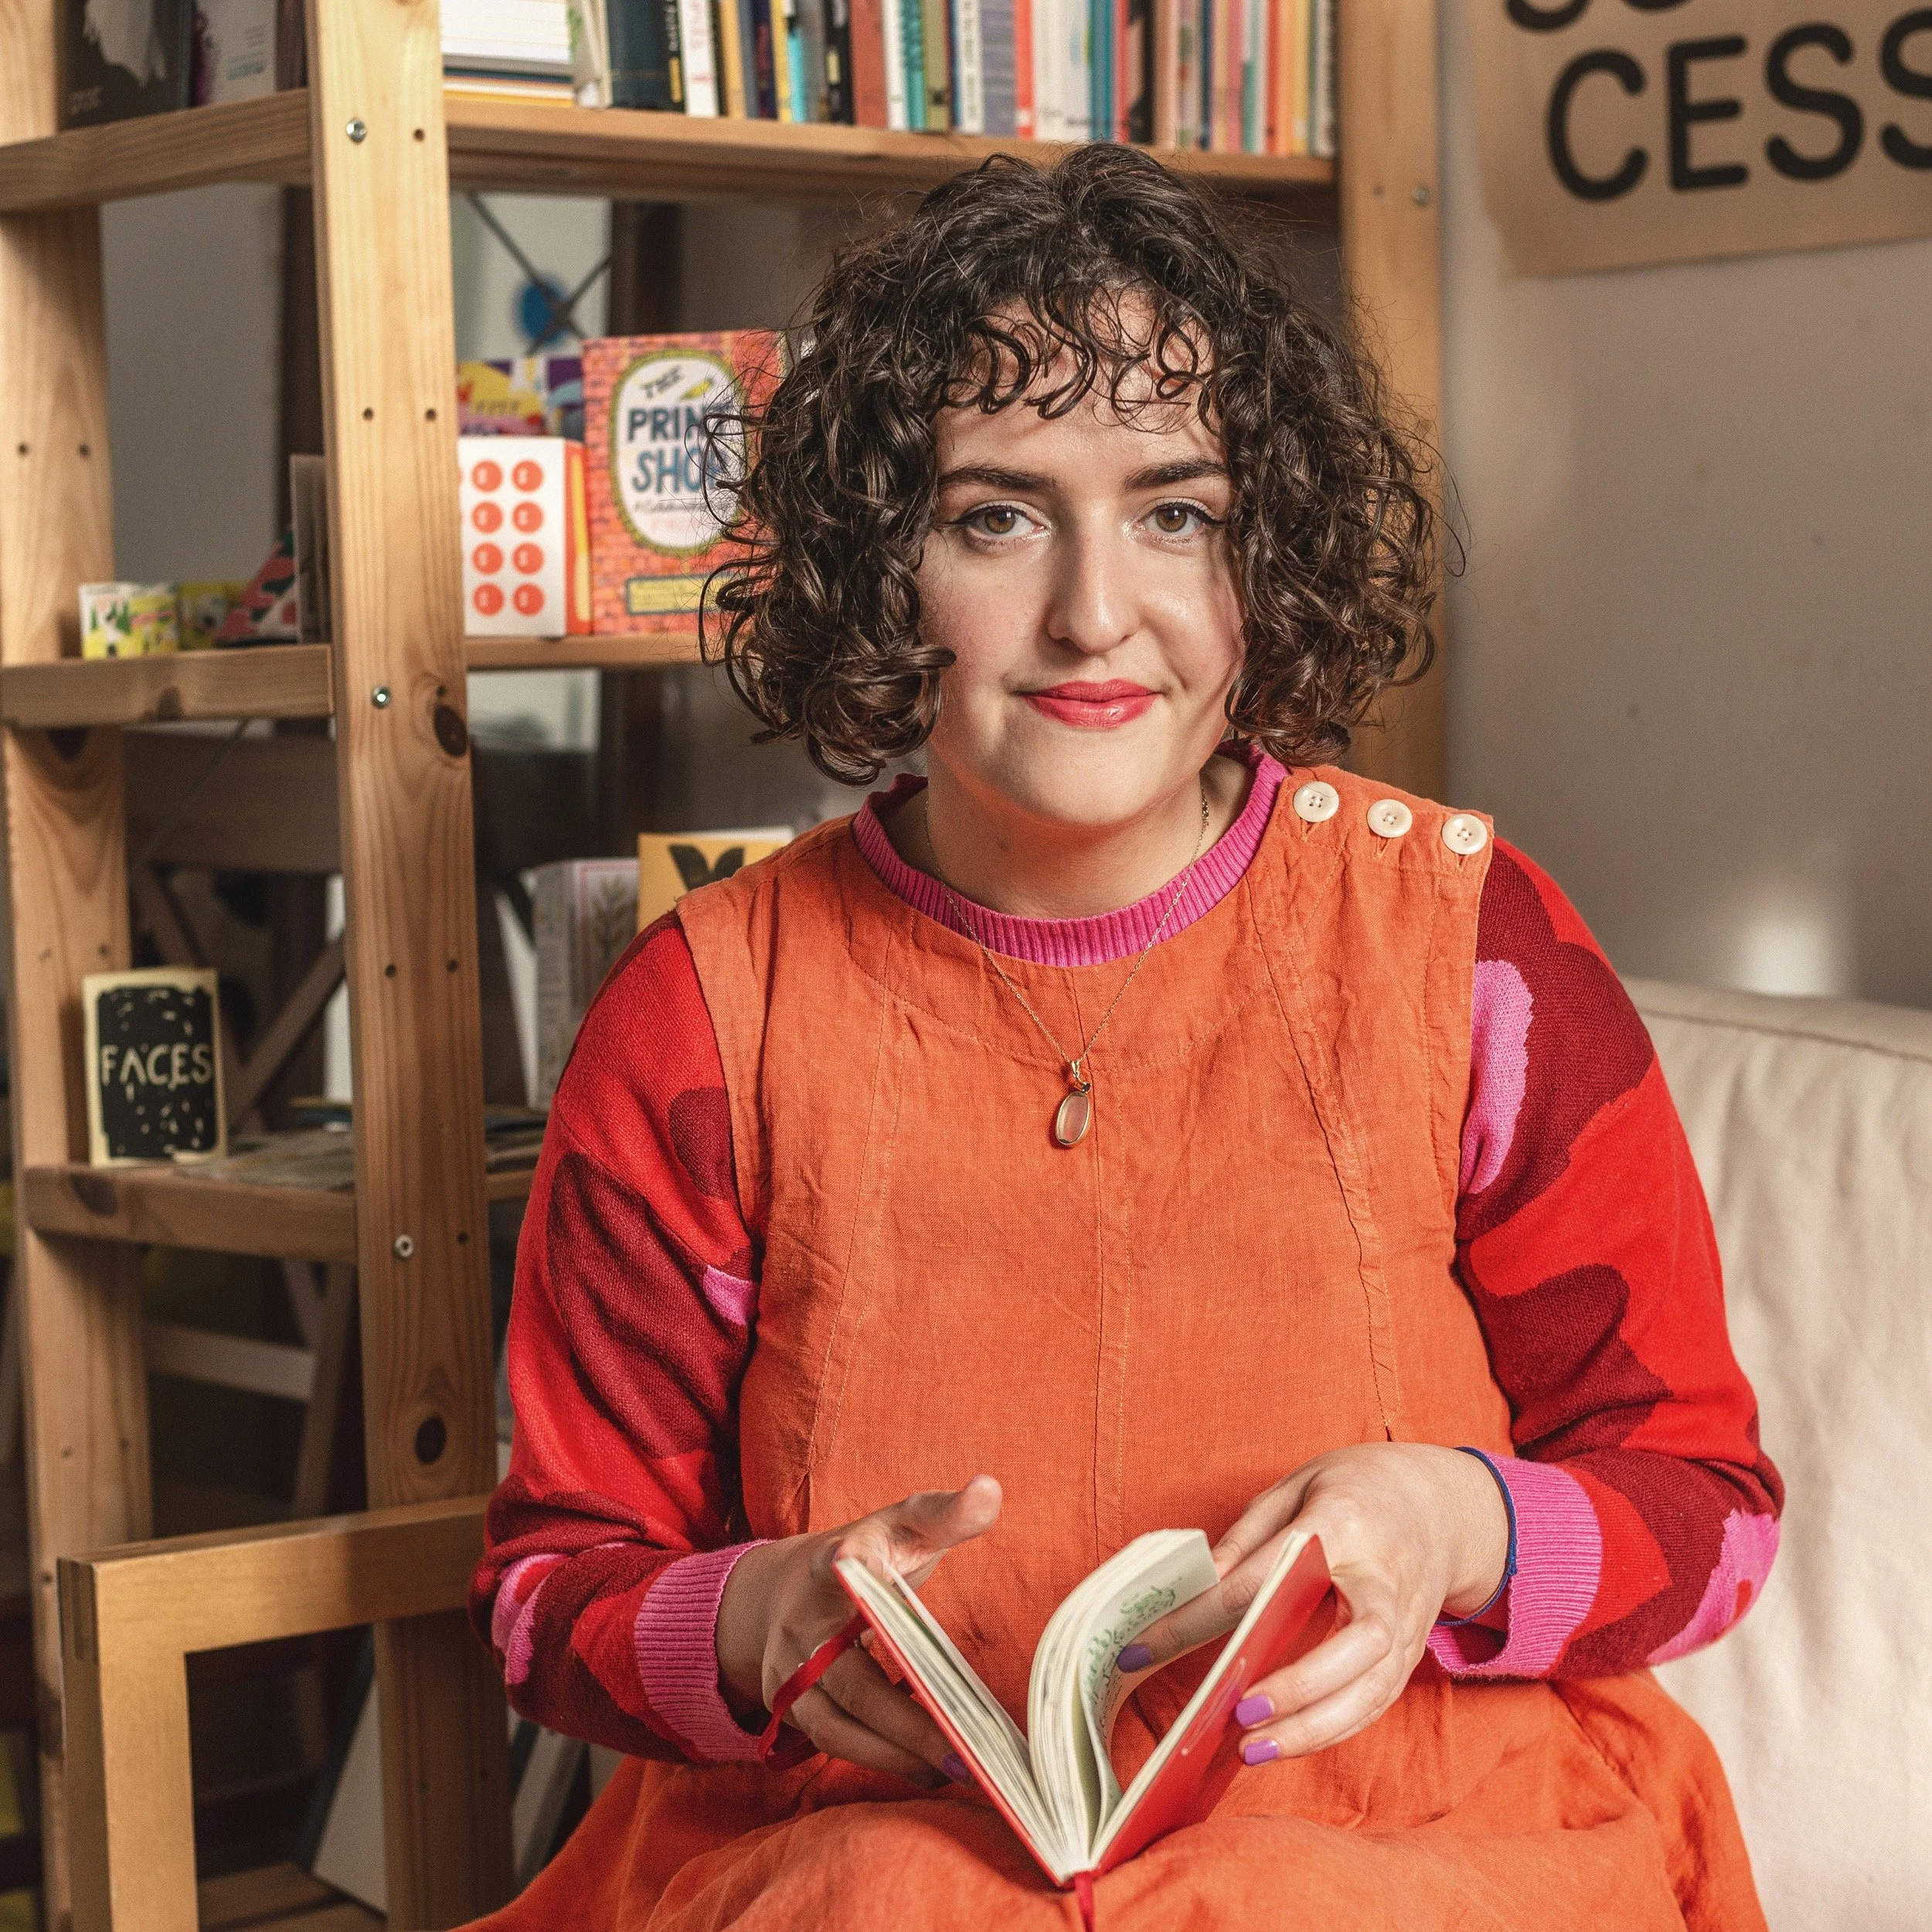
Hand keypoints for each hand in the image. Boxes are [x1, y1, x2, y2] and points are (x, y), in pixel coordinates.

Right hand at [714, 1475, 1002, 1784]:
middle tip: (966, 1751)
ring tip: (959, 1770)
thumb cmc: (865, 1557)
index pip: (839, 1563)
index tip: (847, 1561)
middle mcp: (801, 1624)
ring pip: (837, 1726)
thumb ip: (945, 1513)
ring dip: (896, 1756)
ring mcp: (788, 1673)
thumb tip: (990, 1489)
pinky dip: (883, 1760)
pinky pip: (834, 1743)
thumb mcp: (900, 1526)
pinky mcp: (789, 1708)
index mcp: (831, 1566)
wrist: (786, 1592)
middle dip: (906, 1723)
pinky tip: (930, 1767)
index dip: (846, 1564)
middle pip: (850, 1681)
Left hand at [1130, 1444, 1507, 1761]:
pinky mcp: (1413, 1651)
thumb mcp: (1295, 1485)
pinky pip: (1377, 1700)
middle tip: (1240, 1712)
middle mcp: (1385, 1577)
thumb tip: (1202, 1585)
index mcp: (1345, 1522)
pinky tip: (1290, 1742)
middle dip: (1302, 1684)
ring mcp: (1408, 1620)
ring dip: (1317, 1726)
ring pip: (1374, 1685)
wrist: (1439, 1503)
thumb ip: (1248, 1536)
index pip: (1266, 1575)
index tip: (1148, 1645)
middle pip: (1357, 1641)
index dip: (1203, 1613)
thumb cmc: (1354, 1489)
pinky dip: (1335, 1728)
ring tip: (1255, 1749)